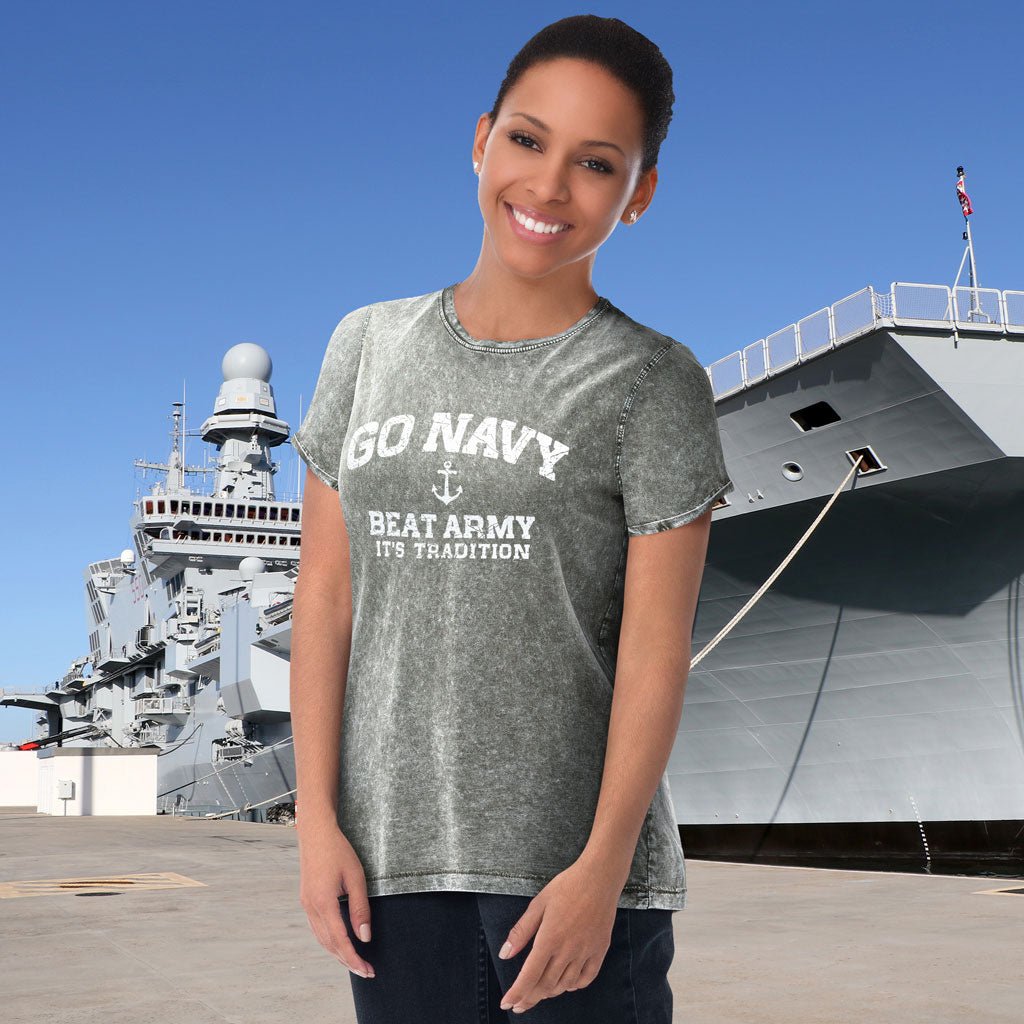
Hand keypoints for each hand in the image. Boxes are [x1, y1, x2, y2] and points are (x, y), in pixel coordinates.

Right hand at [297, 818, 375, 979]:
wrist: (316, 833)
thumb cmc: (338, 851)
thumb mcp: (356, 877)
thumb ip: (360, 908)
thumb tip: (365, 937)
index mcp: (323, 902)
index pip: (340, 941)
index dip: (354, 959)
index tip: (368, 970)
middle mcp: (311, 907)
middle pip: (329, 945)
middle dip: (348, 961)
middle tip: (366, 971)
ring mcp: (306, 905)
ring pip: (321, 939)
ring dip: (338, 954)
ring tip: (356, 962)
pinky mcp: (307, 900)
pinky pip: (317, 929)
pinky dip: (330, 941)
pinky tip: (340, 944)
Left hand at [498, 855, 622, 1013]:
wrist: (599, 877)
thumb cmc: (566, 886)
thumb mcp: (538, 904)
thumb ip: (521, 931)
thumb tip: (504, 954)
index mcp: (549, 938)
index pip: (529, 975)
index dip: (517, 993)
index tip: (507, 1003)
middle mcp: (568, 950)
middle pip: (546, 985)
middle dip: (530, 998)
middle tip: (519, 1003)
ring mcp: (586, 951)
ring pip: (565, 984)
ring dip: (550, 992)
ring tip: (539, 992)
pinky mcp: (600, 950)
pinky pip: (587, 978)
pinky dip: (574, 985)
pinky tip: (566, 983)